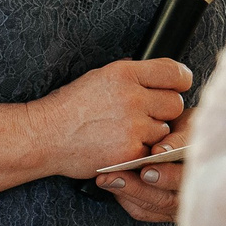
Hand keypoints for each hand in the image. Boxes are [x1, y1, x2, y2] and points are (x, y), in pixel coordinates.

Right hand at [34, 58, 191, 179]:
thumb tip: (160, 78)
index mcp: (124, 73)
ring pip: (165, 130)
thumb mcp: (99, 76)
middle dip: (164, 111)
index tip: (179, 86)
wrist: (45, 135)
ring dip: (153, 134)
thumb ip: (132, 76)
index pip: (174, 72)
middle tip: (145, 116)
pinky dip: (141, 152)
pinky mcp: (130, 152)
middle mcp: (132, 97)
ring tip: (126, 133)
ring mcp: (132, 126)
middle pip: (175, 104)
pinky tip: (121, 147)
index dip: (180, 81)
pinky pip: (152, 152)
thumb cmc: (70, 107)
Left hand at [96, 112, 187, 222]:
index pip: (186, 181)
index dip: (167, 178)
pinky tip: (112, 184)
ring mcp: (177, 208)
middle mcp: (193, 198)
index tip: (146, 171)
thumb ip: (179, 139)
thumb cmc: (191, 132)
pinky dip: (125, 198)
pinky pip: (142, 211)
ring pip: (150, 207)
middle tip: (114, 177)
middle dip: (137, 188)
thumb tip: (160, 151)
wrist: (191, 143)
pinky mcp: (162, 212)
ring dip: (125, 193)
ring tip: (105, 179)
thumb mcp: (191, 127)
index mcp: (203, 175)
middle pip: (164, 200)